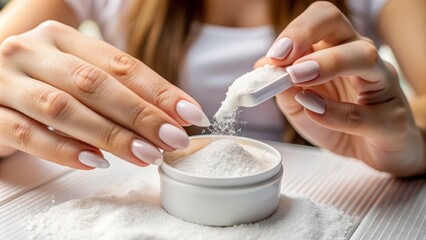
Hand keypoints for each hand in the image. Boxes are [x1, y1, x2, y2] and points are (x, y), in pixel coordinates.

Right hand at [0, 21, 208, 168]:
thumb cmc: (41, 83)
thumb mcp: (77, 75)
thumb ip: (117, 90)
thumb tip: (170, 116)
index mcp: (62, 38)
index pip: (120, 64)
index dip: (158, 90)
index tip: (190, 114)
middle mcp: (33, 52)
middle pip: (95, 84)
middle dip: (141, 114)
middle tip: (174, 139)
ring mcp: (6, 81)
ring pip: (64, 109)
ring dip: (110, 135)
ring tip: (146, 154)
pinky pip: (27, 134)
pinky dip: (64, 150)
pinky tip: (95, 162)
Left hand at [257, 2, 425, 175]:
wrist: (376, 152)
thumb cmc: (340, 123)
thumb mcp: (300, 105)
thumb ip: (283, 87)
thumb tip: (262, 68)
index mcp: (337, 49)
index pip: (320, 20)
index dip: (296, 31)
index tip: (274, 54)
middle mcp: (361, 58)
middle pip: (340, 24)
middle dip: (306, 34)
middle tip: (282, 57)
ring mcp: (383, 85)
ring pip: (363, 57)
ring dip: (326, 63)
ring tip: (296, 76)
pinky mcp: (391, 121)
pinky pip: (364, 113)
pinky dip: (334, 112)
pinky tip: (313, 110)